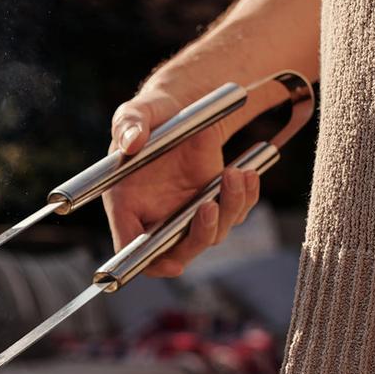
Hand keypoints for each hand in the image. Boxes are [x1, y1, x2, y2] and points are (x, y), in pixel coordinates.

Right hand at [101, 87, 259, 276]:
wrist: (181, 108)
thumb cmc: (151, 116)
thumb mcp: (135, 113)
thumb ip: (129, 125)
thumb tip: (131, 142)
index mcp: (126, 206)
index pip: (132, 250)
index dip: (150, 264)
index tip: (172, 265)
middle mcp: (156, 218)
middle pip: (178, 251)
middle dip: (200, 235)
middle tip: (210, 206)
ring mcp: (188, 215)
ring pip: (214, 233)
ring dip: (229, 208)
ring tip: (235, 174)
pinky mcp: (215, 203)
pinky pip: (236, 212)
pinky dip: (246, 197)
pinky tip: (247, 173)